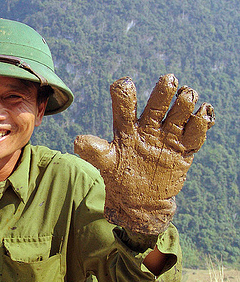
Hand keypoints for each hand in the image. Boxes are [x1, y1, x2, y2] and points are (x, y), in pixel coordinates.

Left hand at [74, 75, 214, 233]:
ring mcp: (168, 136)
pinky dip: (201, 122)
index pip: (124, 105)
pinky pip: (196, 133)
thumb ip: (94, 151)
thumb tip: (78, 141)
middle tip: (168, 80)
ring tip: (187, 96)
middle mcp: (149, 127)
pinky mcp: (184, 149)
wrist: (140, 201)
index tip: (124, 85)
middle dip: (163, 90)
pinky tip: (203, 113)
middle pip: (158, 103)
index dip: (124, 94)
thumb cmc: (120, 178)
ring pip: (180, 112)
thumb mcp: (106, 164)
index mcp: (127, 127)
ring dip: (185, 102)